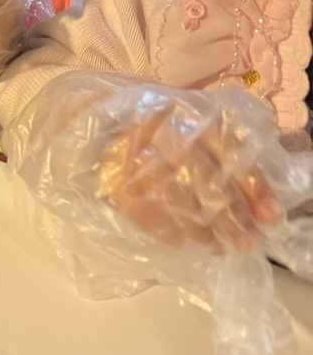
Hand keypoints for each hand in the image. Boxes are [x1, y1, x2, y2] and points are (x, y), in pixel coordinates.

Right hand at [99, 99, 282, 251]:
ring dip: (199, 228)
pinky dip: (165, 230)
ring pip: (174, 197)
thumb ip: (213, 134)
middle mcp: (159, 126)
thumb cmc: (142, 109)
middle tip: (247, 242)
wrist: (84, 108)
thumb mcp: (181, 109)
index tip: (271, 215)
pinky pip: (143, 210)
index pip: (227, 148)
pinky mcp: (109, 175)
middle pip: (203, 177)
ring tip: (216, 246)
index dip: (252, 183)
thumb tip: (252, 183)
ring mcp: (132, 151)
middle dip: (229, 215)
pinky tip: (182, 242)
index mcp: (183, 108)